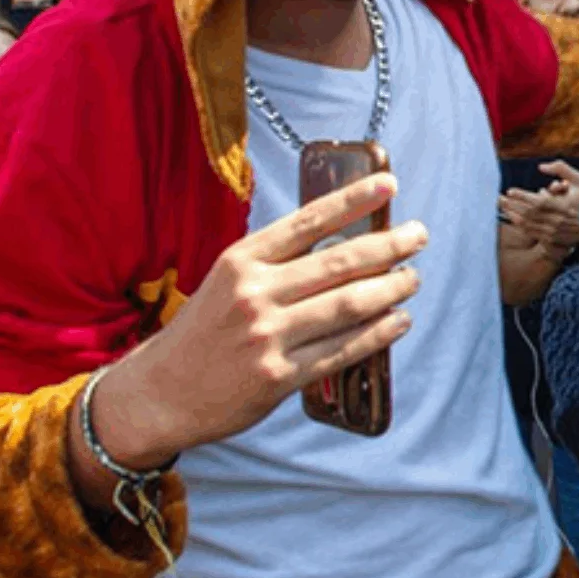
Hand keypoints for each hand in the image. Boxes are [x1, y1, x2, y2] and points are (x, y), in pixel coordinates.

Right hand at [93, 175, 423, 465]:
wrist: (160, 392)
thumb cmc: (203, 331)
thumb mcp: (227, 280)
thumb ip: (276, 263)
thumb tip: (343, 244)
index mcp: (241, 260)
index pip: (308, 222)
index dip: (353, 201)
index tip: (389, 185)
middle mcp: (255, 293)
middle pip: (339, 262)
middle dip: (388, 246)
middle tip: (418, 236)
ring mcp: (267, 336)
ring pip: (348, 305)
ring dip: (391, 289)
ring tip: (411, 280)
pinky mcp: (278, 376)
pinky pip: (342, 350)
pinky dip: (377, 334)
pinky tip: (397, 321)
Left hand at [499, 160, 578, 250]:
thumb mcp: (578, 179)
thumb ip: (561, 168)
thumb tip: (540, 167)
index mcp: (563, 206)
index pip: (539, 201)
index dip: (523, 196)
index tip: (510, 191)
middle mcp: (557, 220)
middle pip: (529, 212)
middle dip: (512, 204)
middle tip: (499, 198)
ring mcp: (552, 231)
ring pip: (527, 223)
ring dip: (512, 214)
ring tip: (501, 206)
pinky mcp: (549, 238)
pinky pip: (530, 231)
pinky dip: (518, 224)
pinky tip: (510, 217)